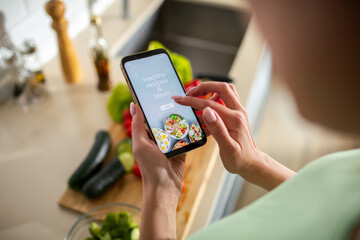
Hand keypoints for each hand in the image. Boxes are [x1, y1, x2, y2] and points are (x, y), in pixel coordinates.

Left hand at [130, 102, 183, 238]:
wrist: (166, 188)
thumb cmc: (151, 168)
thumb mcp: (141, 144)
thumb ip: (138, 126)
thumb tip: (133, 105)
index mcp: (145, 134)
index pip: (148, 114)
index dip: (152, 103)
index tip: (158, 89)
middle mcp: (157, 137)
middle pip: (164, 118)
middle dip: (170, 107)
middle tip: (178, 93)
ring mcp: (170, 142)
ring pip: (176, 124)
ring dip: (181, 117)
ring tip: (188, 103)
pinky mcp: (181, 147)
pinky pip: (186, 134)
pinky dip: (190, 128)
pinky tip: (196, 118)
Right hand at [172, 82, 294, 189]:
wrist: (251, 163)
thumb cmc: (239, 159)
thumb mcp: (227, 149)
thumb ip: (217, 129)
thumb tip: (207, 111)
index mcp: (234, 120)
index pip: (209, 104)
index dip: (192, 101)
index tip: (179, 100)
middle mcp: (238, 112)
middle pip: (222, 87)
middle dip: (203, 87)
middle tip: (189, 93)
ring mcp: (238, 111)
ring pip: (225, 90)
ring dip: (210, 89)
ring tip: (196, 98)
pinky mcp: (236, 114)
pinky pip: (226, 98)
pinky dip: (214, 97)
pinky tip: (205, 109)